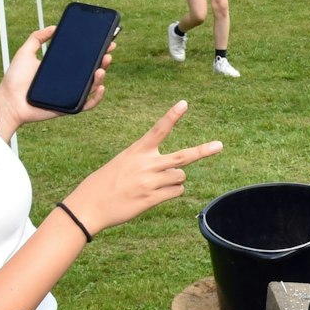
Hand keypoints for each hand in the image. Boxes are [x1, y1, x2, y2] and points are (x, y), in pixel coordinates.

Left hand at [0, 26, 111, 134]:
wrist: (9, 101)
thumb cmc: (15, 79)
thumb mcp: (25, 52)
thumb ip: (37, 37)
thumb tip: (54, 27)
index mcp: (61, 67)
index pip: (82, 57)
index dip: (95, 49)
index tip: (106, 40)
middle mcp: (68, 80)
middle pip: (91, 69)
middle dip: (103, 60)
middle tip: (107, 51)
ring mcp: (70, 93)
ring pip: (92, 85)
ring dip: (101, 76)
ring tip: (101, 68)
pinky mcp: (69, 107)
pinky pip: (87, 103)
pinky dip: (96, 97)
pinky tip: (100, 87)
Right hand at [66, 100, 223, 234]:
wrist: (89, 206)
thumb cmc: (104, 183)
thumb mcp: (122, 163)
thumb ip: (145, 161)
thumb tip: (171, 172)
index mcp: (137, 150)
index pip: (159, 129)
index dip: (172, 116)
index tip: (184, 103)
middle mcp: (146, 164)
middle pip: (183, 157)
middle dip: (203, 150)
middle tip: (219, 145)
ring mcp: (150, 182)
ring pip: (180, 177)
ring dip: (174, 181)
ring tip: (155, 185)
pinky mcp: (152, 198)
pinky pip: (176, 192)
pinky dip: (171, 192)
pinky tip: (156, 195)